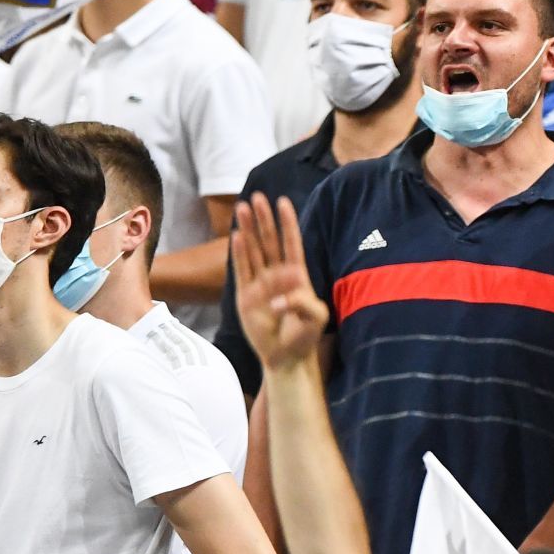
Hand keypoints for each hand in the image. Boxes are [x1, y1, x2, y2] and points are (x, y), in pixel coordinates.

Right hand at [231, 193, 329, 370]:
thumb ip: (304, 303)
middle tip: (257, 197)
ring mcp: (260, 284)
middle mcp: (277, 275)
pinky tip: (238, 235)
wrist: (287, 356)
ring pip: (253, 250)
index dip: (287, 223)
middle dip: (264, 219)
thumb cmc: (305, 335)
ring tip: (243, 208)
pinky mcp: (245, 296)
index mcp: (297, 275)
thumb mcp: (316, 317)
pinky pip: (241, 270)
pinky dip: (239, 253)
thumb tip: (281, 299)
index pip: (291, 243)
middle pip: (269, 241)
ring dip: (249, 229)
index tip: (283, 202)